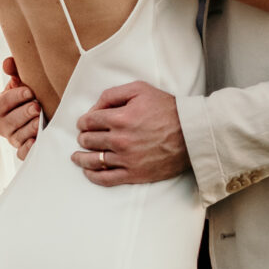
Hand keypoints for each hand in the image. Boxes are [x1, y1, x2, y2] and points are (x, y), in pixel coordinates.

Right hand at [0, 58, 41, 159]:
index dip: (15, 97)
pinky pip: (22, 153)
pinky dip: (28, 148)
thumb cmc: (32, 96)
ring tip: (39, 123)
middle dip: (23, 113)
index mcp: (3, 105)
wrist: (46, 112)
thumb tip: (8, 63)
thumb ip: (15, 71)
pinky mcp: (23, 149)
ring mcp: (14, 137)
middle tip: (36, 107)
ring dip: (28, 129)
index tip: (29, 92)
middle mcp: (5, 123)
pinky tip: (36, 141)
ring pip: (17, 136)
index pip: (4, 101)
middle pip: (9, 121)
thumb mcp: (23, 82)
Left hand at [73, 82, 188, 185]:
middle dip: (83, 137)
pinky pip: (106, 179)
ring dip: (81, 158)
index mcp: (119, 118)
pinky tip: (88, 172)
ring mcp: (126, 159)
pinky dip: (93, 176)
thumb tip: (93, 108)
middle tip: (84, 137)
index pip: (88, 121)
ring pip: (93, 160)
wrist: (192, 133)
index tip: (84, 123)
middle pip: (88, 140)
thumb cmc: (167, 109)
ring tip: (76, 157)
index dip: (83, 121)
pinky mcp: (134, 174)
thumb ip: (113, 95)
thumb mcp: (140, 89)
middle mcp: (119, 140)